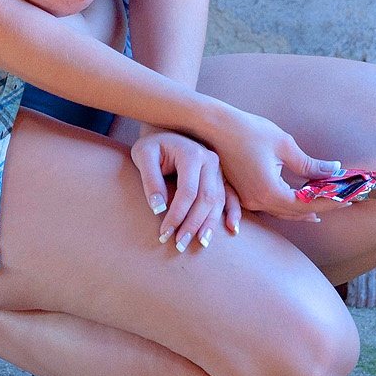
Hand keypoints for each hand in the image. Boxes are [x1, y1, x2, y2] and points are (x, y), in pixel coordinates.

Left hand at [129, 129, 241, 251]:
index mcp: (192, 154)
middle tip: (179, 245)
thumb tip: (158, 208)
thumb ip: (150, 180)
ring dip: (210, 224)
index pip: (188, 192)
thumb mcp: (143, 155)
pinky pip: (231, 195)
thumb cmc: (152, 145)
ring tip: (199, 243)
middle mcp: (210, 160)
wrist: (165, 131)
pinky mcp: (221, 175)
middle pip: (206, 199)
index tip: (164, 233)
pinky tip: (232, 229)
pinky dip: (233, 212)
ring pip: (218, 200)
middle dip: (193, 224)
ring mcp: (218, 168)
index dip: (177, 215)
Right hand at [203, 104, 348, 222]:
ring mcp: (248, 200)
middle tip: (343, 200)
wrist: (213, 126)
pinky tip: (298, 203)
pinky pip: (271, 206)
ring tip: (326, 203)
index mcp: (269, 191)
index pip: (307, 204)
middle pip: (296, 212)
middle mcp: (258, 201)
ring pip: (283, 212)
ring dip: (305, 208)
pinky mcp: (243, 194)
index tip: (349, 198)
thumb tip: (333, 171)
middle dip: (322, 206)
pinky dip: (289, 205)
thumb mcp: (283, 145)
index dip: (330, 201)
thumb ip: (309, 164)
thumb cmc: (247, 131)